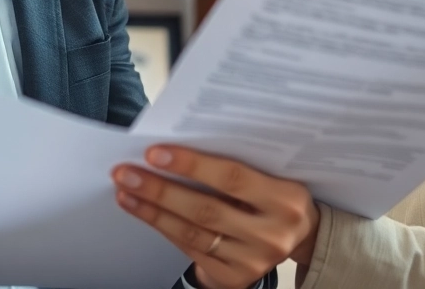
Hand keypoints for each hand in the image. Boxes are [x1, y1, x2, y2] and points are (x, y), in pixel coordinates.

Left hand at [113, 146, 319, 288]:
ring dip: (153, 211)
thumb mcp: (271, 174)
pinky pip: (191, 250)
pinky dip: (164, 228)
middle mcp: (272, 234)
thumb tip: (175, 148)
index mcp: (286, 198)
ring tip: (125, 192)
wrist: (299, 237)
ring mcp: (253, 260)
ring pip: (193, 233)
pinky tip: (144, 213)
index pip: (232, 177)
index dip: (191, 165)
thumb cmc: (275, 194)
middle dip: (160, 190)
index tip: (154, 153)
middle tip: (126, 173)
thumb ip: (235, 164)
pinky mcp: (236, 277)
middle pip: (206, 209)